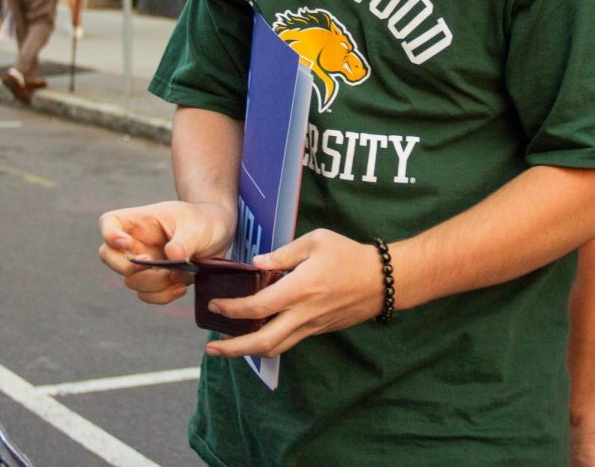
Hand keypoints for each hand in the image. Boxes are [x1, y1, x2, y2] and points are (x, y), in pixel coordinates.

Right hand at [99, 201, 234, 303]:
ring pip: (130, 281)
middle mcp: (137, 242)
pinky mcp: (156, 280)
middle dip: (127, 267)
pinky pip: (147, 295)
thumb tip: (173, 256)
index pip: (110, 222)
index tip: (127, 244)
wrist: (218, 235)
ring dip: (153, 284)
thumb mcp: (198, 226)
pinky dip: (162, 296)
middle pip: (109, 256)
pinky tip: (181, 288)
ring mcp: (144, 263)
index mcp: (141, 221)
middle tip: (153, 265)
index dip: (110, 234)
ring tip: (179, 276)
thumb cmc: (204, 221)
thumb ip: (185, 240)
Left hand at [203, 229, 385, 358]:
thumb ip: (283, 254)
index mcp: (298, 289)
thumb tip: (256, 264)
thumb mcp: (315, 241)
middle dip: (233, 350)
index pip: (257, 308)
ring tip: (229, 347)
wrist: (382, 280)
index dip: (231, 310)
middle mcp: (302, 314)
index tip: (215, 306)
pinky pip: (289, 342)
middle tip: (212, 349)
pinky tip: (258, 334)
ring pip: (275, 348)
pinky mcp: (319, 330)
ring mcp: (311, 326)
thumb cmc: (349, 255)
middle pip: (262, 343)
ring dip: (248, 352)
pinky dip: (268, 343)